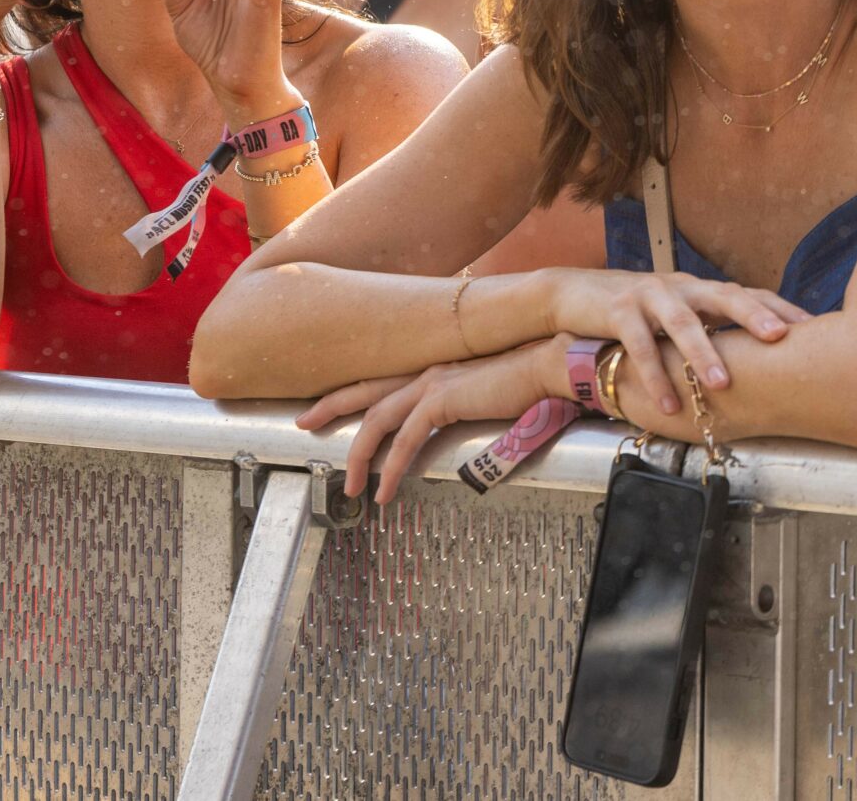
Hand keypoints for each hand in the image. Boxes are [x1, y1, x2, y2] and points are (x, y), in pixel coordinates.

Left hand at [303, 340, 563, 502]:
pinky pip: (405, 440)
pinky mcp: (443, 399)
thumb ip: (470, 403)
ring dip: (358, 455)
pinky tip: (385, 492)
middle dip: (329, 406)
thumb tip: (465, 420)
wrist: (554, 364)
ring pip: (377, 420)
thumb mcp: (490, 393)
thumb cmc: (532, 380)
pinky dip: (390, 468)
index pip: (382, 380)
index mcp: (436, 369)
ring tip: (349, 487)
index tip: (325, 404)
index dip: (350, 392)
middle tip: (302, 423)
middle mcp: (427, 371)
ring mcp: (432, 382)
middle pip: (364, 390)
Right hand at [538, 269, 808, 416]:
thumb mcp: (677, 314)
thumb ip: (710, 327)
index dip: (779, 308)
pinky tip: (667, 403)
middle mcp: (681, 287)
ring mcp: (648, 296)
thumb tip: (757, 357)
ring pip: (681, 322)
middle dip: (753, 316)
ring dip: (702, 354)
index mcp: (700, 290)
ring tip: (721, 384)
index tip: (813, 328)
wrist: (573, 294)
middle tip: (781, 338)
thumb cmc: (636, 312)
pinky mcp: (617, 311)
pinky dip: (653, 374)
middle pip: (724, 295)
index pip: (747, 293)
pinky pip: (638, 345)